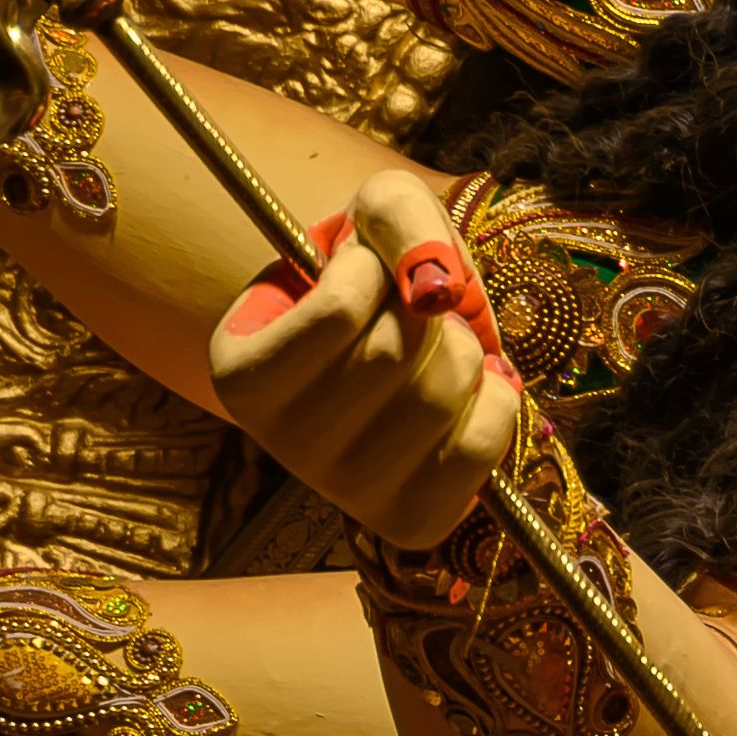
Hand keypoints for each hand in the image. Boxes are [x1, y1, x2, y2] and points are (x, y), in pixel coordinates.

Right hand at [212, 165, 523, 550]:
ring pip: (438, 396)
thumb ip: (394, 215)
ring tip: (440, 350)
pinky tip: (472, 391)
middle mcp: (277, 443)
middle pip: (393, 354)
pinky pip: (479, 449)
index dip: (374, 269)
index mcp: (239, 371)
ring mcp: (344, 492)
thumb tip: (433, 287)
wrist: (397, 349)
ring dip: (465, 350)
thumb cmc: (374, 276)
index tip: (367, 270)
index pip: (338, 309)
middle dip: (426, 311)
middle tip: (413, 314)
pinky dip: (497, 401)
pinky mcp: (410, 520)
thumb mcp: (369, 215)